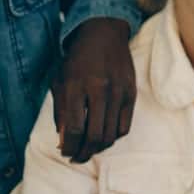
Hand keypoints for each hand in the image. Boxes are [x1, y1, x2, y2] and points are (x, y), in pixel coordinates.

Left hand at [53, 17, 134, 163]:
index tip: (66, 153)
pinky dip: (114, 137)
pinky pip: (125, 126)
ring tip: (90, 150)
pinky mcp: (131, 94)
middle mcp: (99, 90)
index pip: (75, 128)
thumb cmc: (77, 60)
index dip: (70, 147)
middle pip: (94, 135)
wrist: (104, 36)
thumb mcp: (61, 81)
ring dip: (99, 148)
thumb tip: (65, 141)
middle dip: (84, 152)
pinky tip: (105, 137)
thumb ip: (61, 112)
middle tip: (77, 157)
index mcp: (77, 86)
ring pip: (111, 134)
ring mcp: (118, 92)